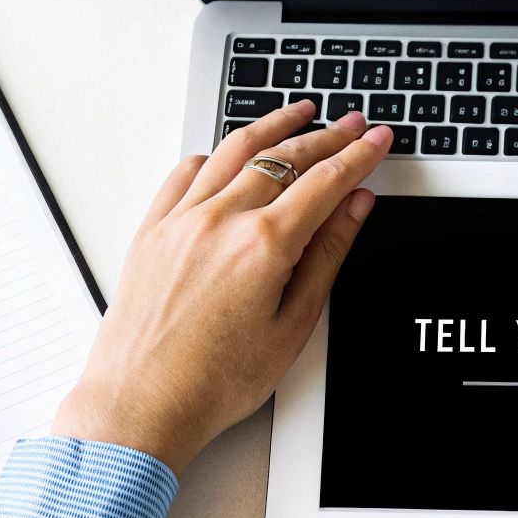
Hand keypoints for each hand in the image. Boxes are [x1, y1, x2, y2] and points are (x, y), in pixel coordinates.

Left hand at [52, 102, 392, 474]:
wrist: (139, 405)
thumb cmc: (213, 382)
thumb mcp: (293, 325)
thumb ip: (327, 256)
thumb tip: (354, 208)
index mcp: (263, 245)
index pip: (325, 181)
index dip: (359, 155)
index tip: (377, 139)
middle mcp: (220, 220)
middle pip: (284, 157)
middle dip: (326, 135)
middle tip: (352, 122)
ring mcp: (181, 220)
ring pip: (234, 151)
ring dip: (273, 127)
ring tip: (299, 112)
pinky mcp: (151, 230)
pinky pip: (186, 172)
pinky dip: (215, 153)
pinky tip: (229, 151)